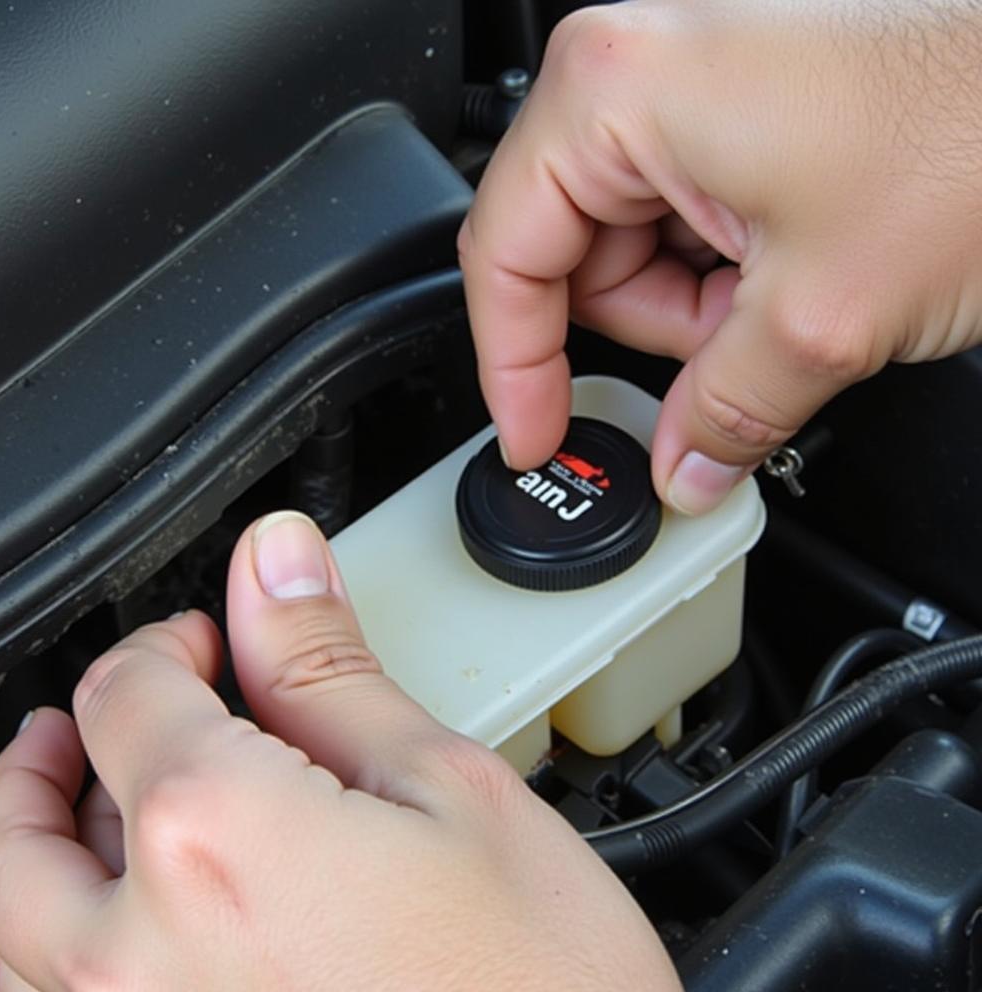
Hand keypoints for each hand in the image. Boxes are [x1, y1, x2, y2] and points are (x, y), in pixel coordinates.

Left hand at [0, 511, 693, 991]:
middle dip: (68, 739)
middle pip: (25, 819)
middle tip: (122, 707)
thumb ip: (330, 670)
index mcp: (216, 840)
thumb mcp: (451, 789)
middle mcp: (140, 961)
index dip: (165, 646)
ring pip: (8, 933)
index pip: (126, 695)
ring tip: (88, 805)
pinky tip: (121, 926)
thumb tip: (277, 562)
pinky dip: (51, 949)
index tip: (208, 644)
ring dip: (37, 843)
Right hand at [459, 0, 981, 514]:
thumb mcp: (819, 319)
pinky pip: (687, 227)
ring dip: (701, 311)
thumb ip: (723, 413)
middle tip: (733, 352)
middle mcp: (640, 74)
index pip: (504, 257)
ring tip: (790, 298)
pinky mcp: (738, 110)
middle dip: (652, 332)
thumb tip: (681, 470)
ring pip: (635, 255)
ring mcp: (690, 88)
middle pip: (573, 261)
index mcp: (617, 95)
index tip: (536, 436)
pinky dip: (730, 278)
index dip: (513, 369)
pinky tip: (795, 273)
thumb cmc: (980, 131)